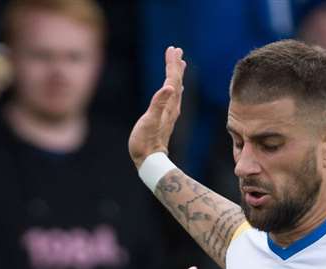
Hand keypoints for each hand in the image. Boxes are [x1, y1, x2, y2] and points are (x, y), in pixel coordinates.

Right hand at [129, 45, 184, 166]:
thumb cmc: (145, 142)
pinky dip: (174, 88)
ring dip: (176, 75)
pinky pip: (172, 98)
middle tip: (177, 50)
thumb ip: (158, 103)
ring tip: (180, 63)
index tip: (172, 49)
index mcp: (168, 105)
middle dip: (175, 65)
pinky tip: (174, 88)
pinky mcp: (165, 119)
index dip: (172, 64)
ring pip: (175, 89)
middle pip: (175, 82)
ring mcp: (169, 113)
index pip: (172, 79)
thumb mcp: (149, 121)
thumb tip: (169, 87)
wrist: (149, 162)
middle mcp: (171, 107)